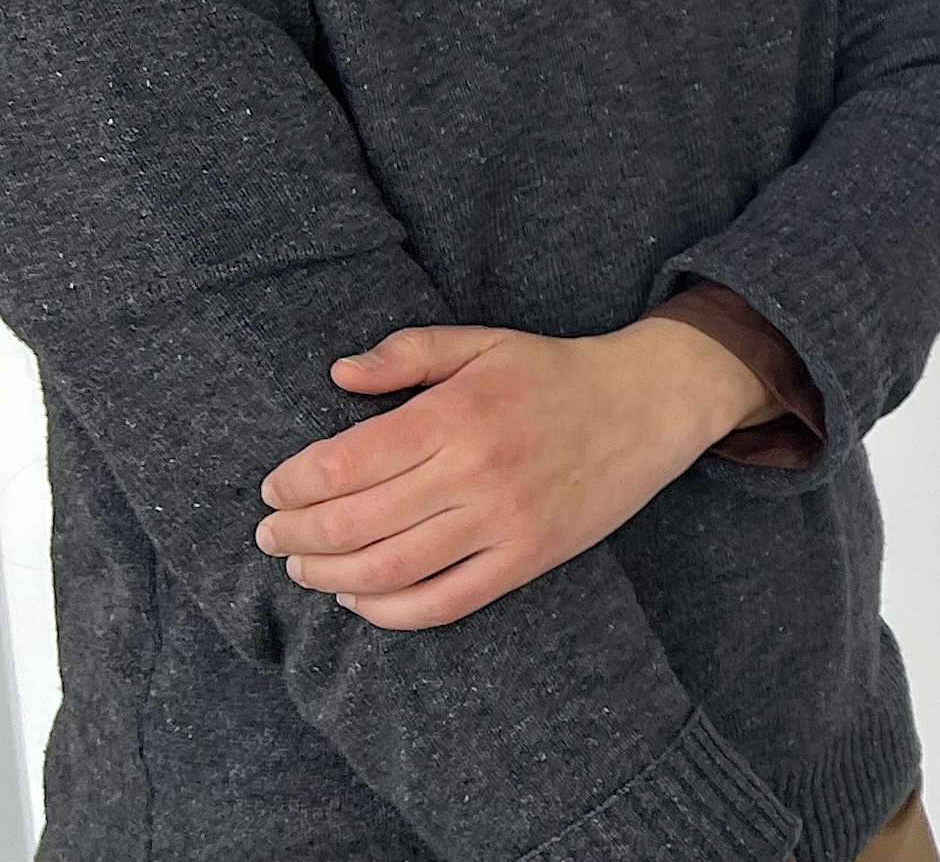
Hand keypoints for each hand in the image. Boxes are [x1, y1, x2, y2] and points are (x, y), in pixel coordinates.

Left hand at [256, 319, 768, 630]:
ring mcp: (503, 522)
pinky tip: (360, 598)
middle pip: (352, 523)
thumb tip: (338, 375)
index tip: (275, 490)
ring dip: (328, 578)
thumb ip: (409, 353)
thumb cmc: (555, 373)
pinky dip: (387, 612)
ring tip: (304, 569)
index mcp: (458, 413)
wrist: (651, 404)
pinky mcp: (527, 559)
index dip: (292, 484)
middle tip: (272, 537)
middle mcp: (476, 471)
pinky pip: (442, 603)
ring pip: (387, 570)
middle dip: (294, 537)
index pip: (342, 463)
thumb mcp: (484, 343)